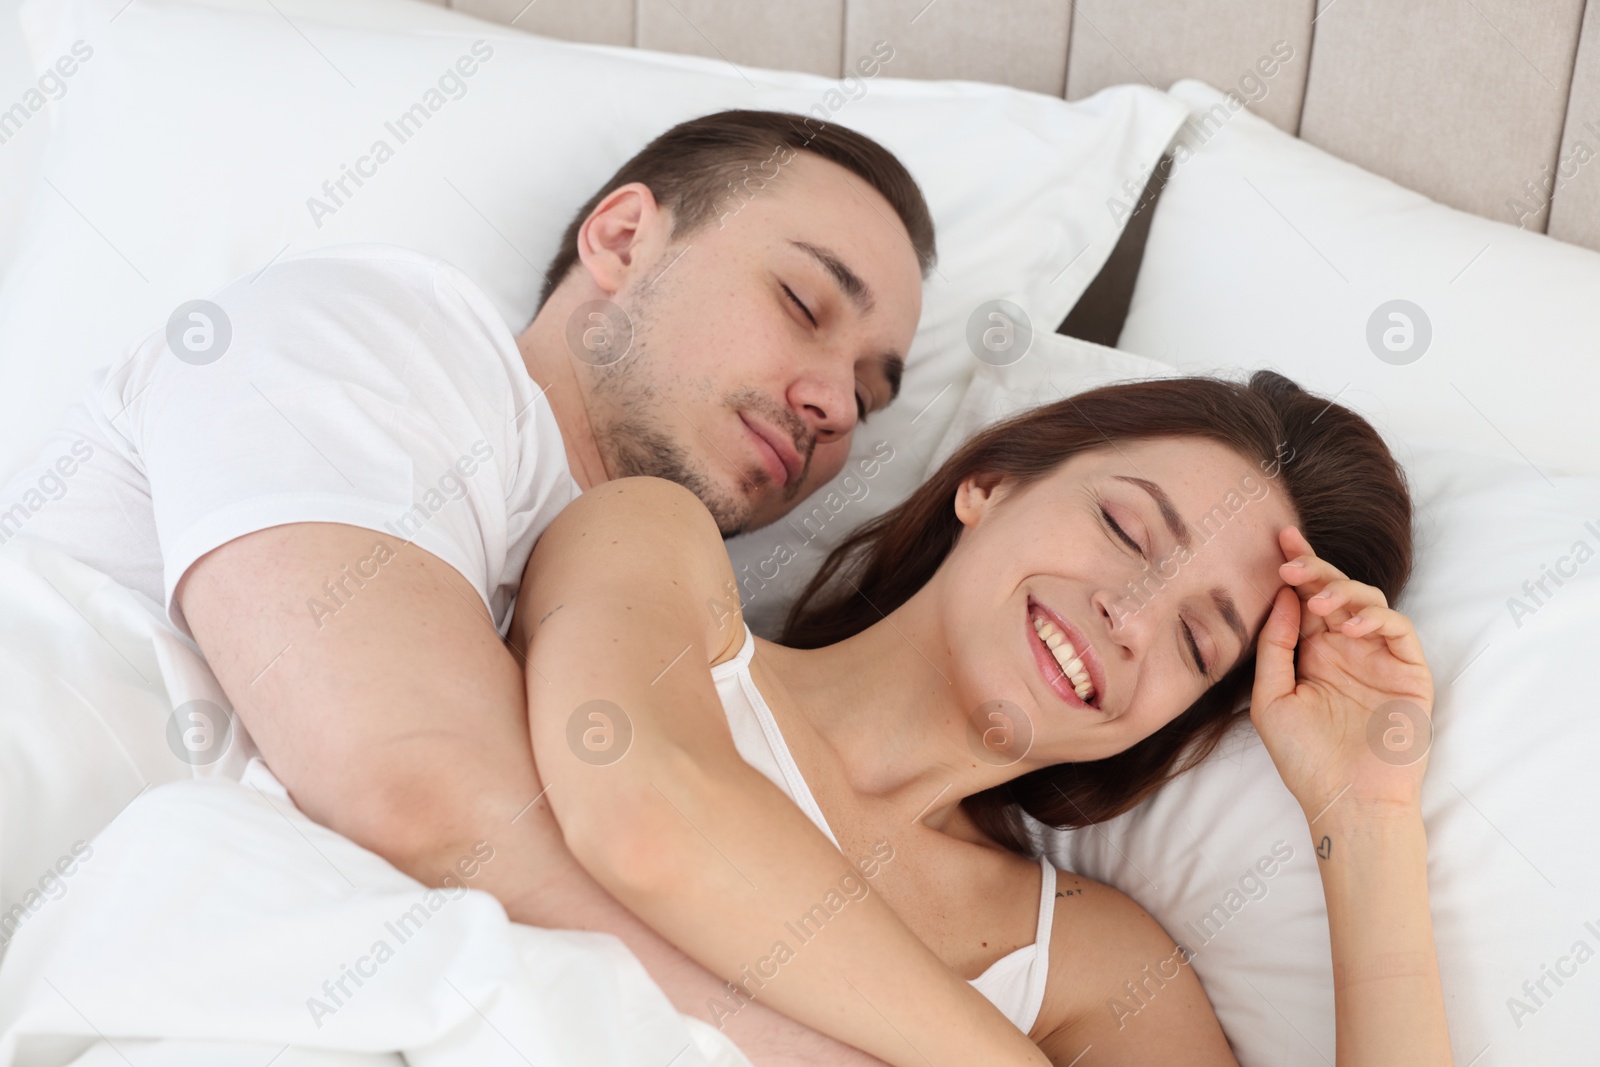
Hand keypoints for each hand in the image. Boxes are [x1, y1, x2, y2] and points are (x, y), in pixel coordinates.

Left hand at [1250, 526, 1434, 821]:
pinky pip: (1398, 629)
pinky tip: (1348, 627)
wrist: (1348, 801)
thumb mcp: (1272, 698)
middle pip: (1336, 592)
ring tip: (1318, 602)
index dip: (1296, 567)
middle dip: (1315, 568)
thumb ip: (1276, 647)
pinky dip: (1374, 618)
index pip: (1304, 600)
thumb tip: (1284, 596)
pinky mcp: (1409, 672)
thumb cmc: (1305, 758)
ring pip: (1368, 601)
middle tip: (1289, 558)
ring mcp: (1379, 658)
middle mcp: (1346, 649)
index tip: (1277, 538)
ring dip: (1342, 591)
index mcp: (1312, 653)